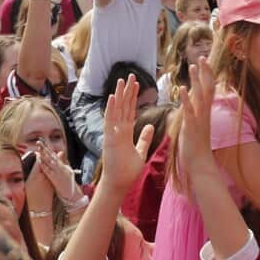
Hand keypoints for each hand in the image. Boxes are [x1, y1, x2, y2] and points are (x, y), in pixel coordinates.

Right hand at [100, 75, 154, 195]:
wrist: (119, 184)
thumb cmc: (127, 171)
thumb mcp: (140, 151)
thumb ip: (144, 138)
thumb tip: (150, 127)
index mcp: (125, 132)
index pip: (130, 110)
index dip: (133, 97)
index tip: (137, 84)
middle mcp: (118, 130)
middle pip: (123, 106)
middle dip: (127, 91)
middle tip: (131, 75)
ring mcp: (112, 133)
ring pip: (116, 109)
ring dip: (119, 95)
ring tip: (122, 80)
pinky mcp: (109, 138)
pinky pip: (110, 120)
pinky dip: (112, 108)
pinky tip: (114, 96)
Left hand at [177, 57, 217, 175]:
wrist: (199, 165)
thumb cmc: (195, 147)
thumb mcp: (194, 126)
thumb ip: (193, 114)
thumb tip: (190, 104)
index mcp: (203, 113)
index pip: (207, 90)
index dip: (205, 75)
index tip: (203, 61)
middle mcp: (204, 114)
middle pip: (207, 89)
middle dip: (204, 73)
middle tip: (202, 57)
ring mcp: (198, 120)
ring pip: (200, 97)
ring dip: (196, 81)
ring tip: (193, 67)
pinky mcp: (191, 128)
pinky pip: (189, 111)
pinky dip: (186, 99)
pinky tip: (181, 89)